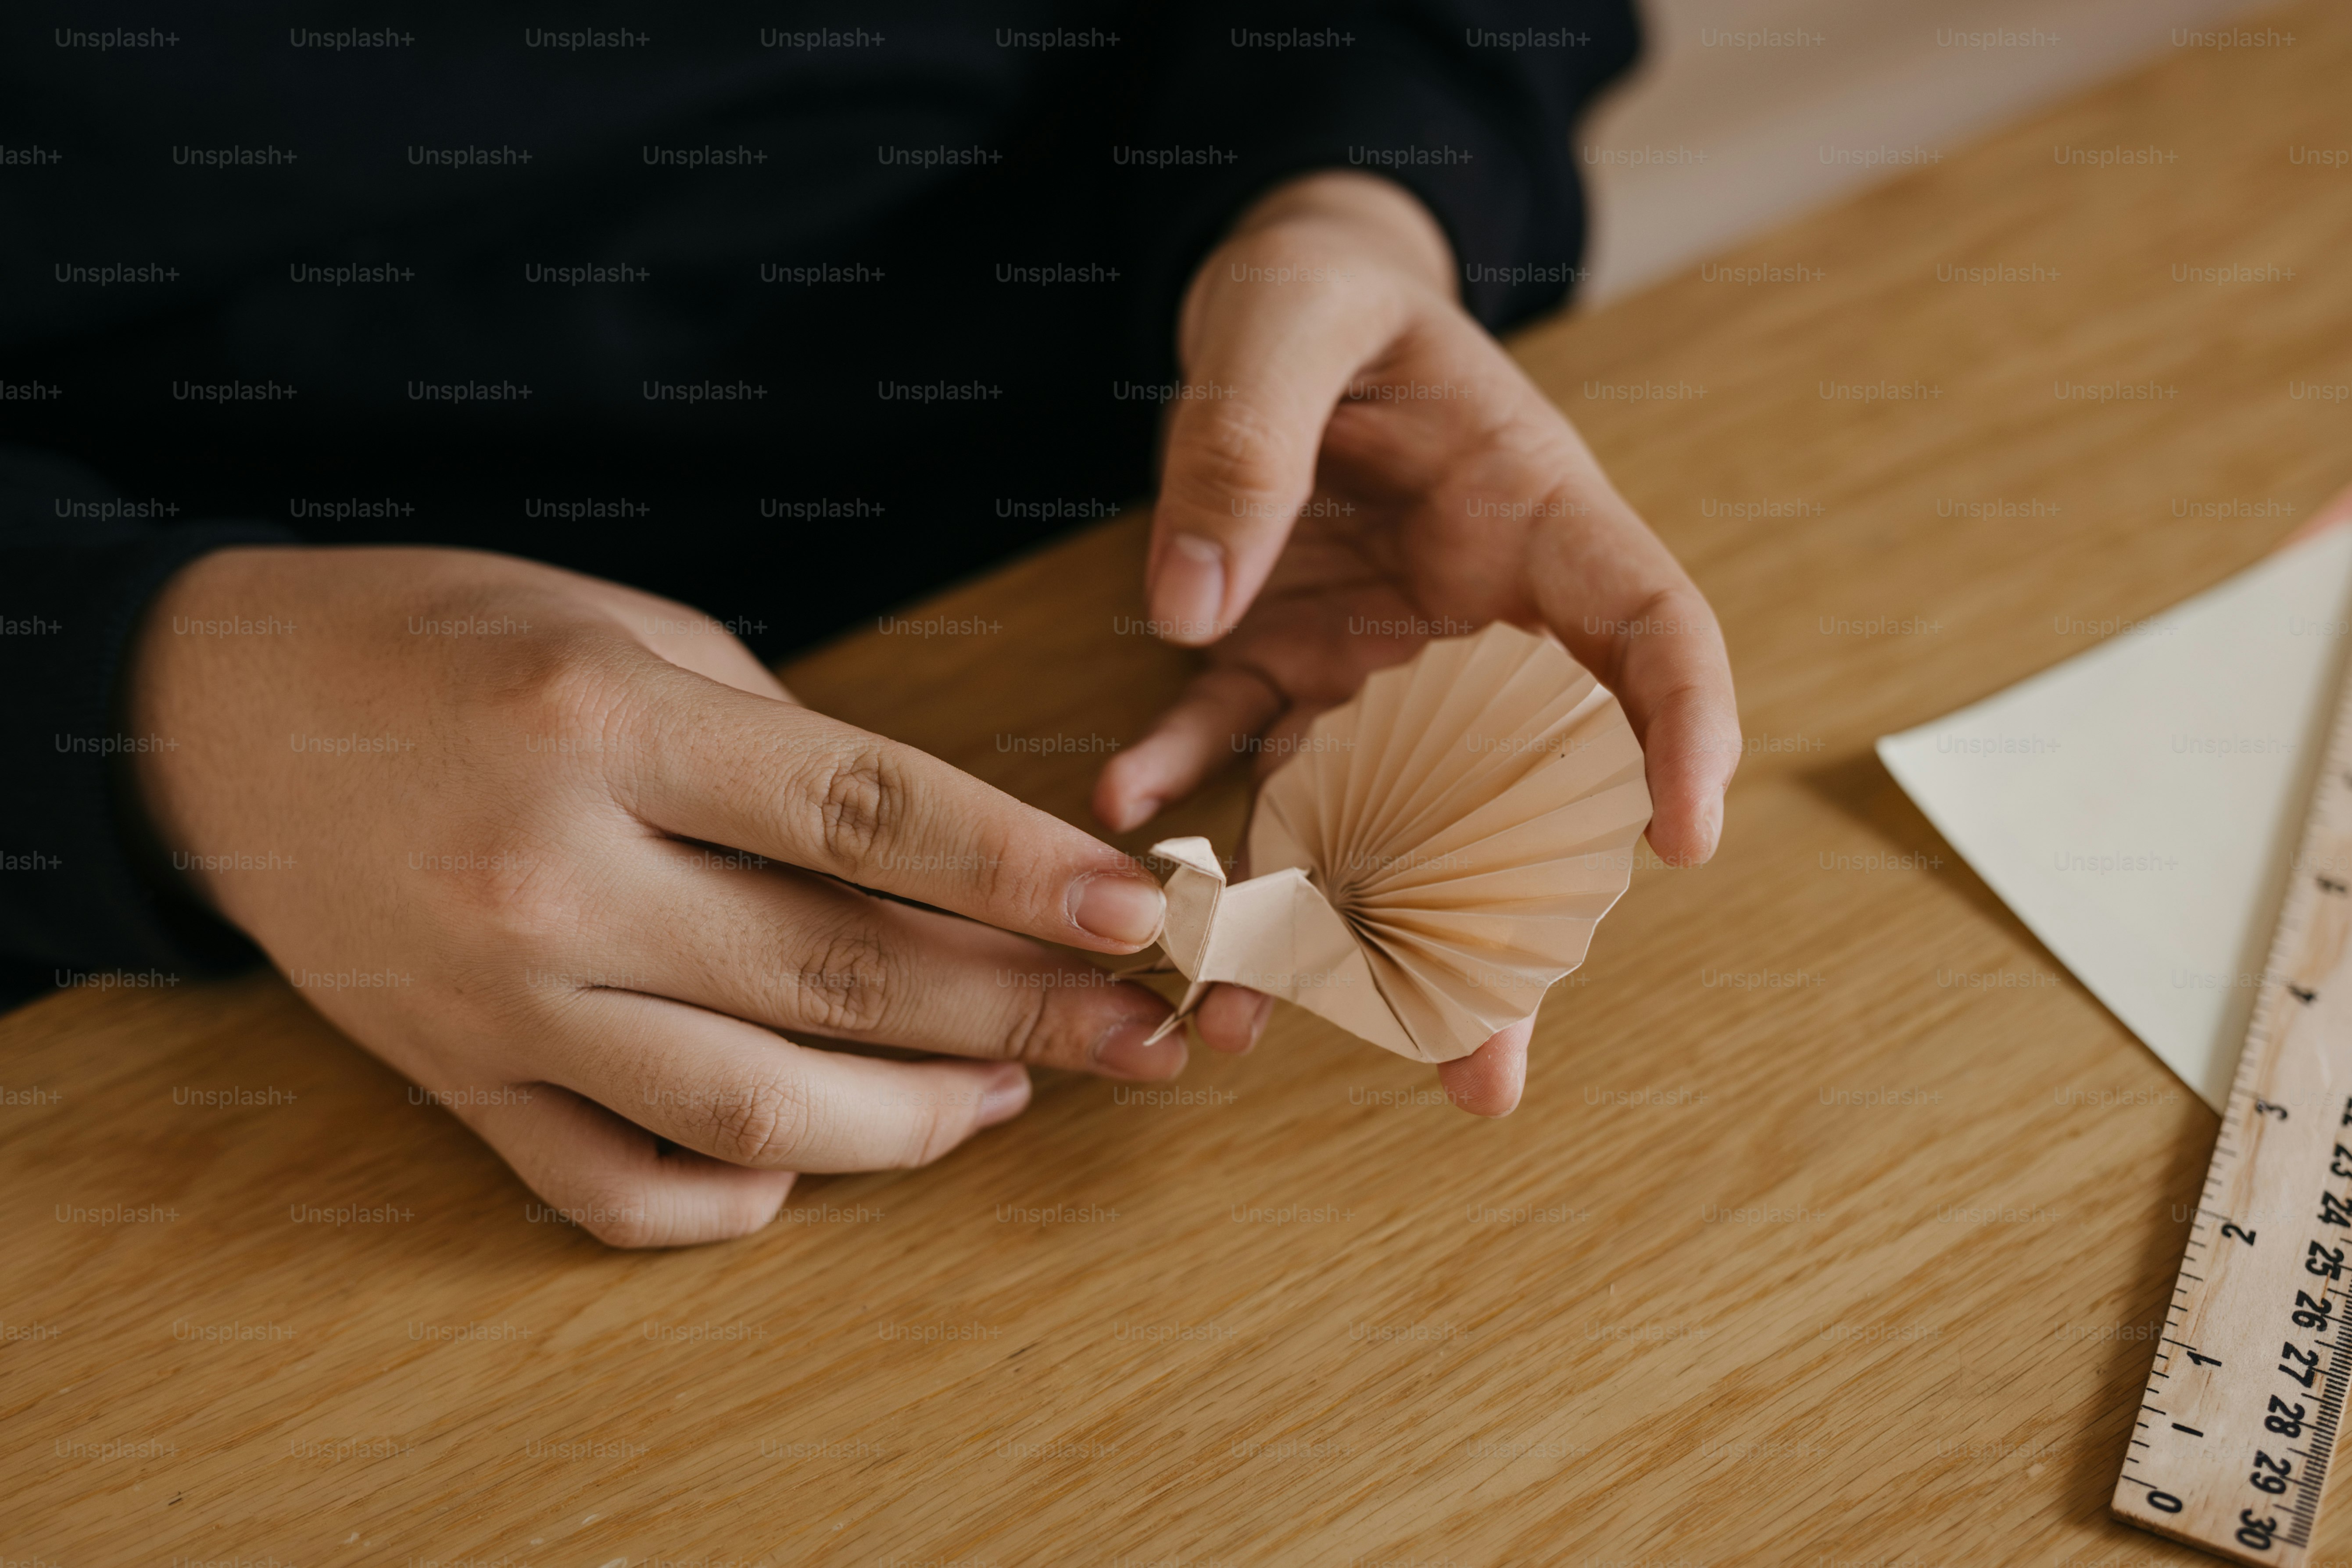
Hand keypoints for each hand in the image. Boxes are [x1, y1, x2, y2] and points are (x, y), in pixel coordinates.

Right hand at [129, 547, 1178, 1246]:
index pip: (865, 814)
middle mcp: (554, 877)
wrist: (220, 713)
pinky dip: (730, 1200)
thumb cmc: (450, 643)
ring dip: (907, 1122)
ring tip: (1004, 1095)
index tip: (1133, 910)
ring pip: (748, 1114)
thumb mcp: (630, 635)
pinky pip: (614, 1187)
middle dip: (1019, 1011)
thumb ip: (786, 755)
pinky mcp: (453, 1082)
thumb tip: (948, 872)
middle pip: (839, 976)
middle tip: (1138, 1028)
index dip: (1018, 870)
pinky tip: (808, 1172)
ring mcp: (497, 1001)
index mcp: (606, 725)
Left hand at [1093, 171, 1740, 1114]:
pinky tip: (1129, 827)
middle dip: (1502, 942)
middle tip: (1482, 1076)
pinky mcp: (1277, 661)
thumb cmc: (1320, 291)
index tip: (1685, 839)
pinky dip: (1181, 787)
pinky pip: (1232, 744)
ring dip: (1325, 927)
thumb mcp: (1286, 318)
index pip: (1652, 634)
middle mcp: (1474, 624)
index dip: (1683, 734)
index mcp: (1539, 522)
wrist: (1273, 306)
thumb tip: (1191, 604)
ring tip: (1262, 1023)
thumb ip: (1247, 441)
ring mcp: (1376, 660)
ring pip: (1374, 817)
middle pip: (1518, 794)